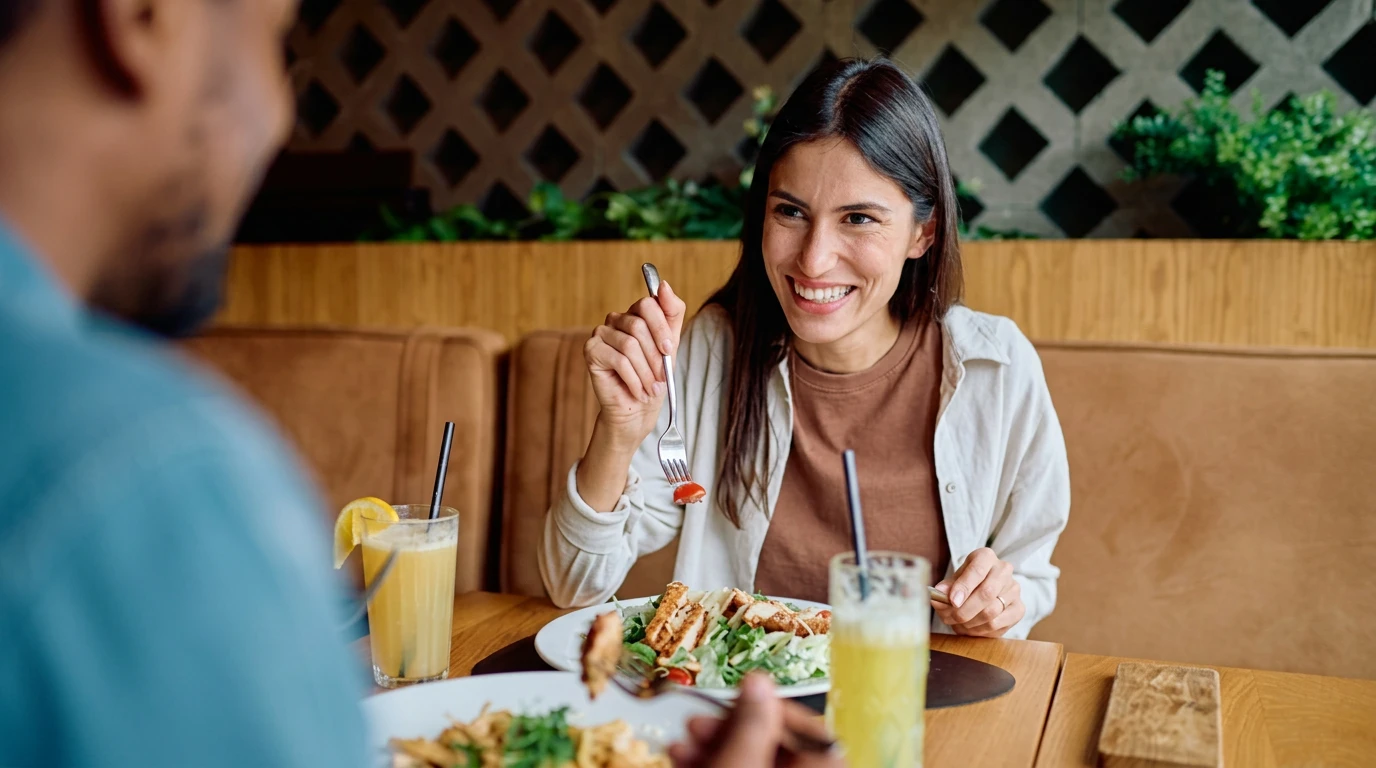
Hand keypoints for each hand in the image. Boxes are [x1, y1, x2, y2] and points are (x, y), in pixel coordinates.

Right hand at [583, 281, 686, 445]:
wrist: (637, 410)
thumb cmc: (653, 378)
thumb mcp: (670, 344)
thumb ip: (671, 313)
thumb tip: (663, 285)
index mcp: (635, 313)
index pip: (649, 304)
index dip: (661, 327)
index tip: (669, 349)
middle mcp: (616, 319)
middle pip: (639, 325)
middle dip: (655, 356)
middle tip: (662, 378)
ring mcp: (601, 333)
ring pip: (630, 345)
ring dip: (646, 372)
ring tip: (651, 389)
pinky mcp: (591, 351)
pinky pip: (618, 359)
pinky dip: (633, 379)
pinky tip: (638, 391)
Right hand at [670, 674, 842, 767]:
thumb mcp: (736, 766)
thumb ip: (750, 725)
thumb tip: (758, 680)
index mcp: (822, 765)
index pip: (810, 727)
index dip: (769, 707)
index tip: (737, 698)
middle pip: (775, 741)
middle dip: (729, 726)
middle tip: (697, 722)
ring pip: (752, 757)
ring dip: (713, 743)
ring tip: (683, 743)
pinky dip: (714, 761)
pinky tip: (684, 757)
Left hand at [932, 547, 1023, 637]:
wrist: (987, 587)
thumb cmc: (967, 581)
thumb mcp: (955, 578)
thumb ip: (948, 586)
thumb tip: (939, 593)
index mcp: (986, 556)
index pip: (977, 570)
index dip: (964, 587)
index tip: (952, 601)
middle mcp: (1004, 570)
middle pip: (986, 593)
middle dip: (964, 610)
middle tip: (948, 618)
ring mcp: (1014, 590)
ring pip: (991, 612)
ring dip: (969, 623)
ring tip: (956, 624)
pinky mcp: (1019, 609)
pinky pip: (998, 624)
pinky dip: (980, 630)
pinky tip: (969, 628)